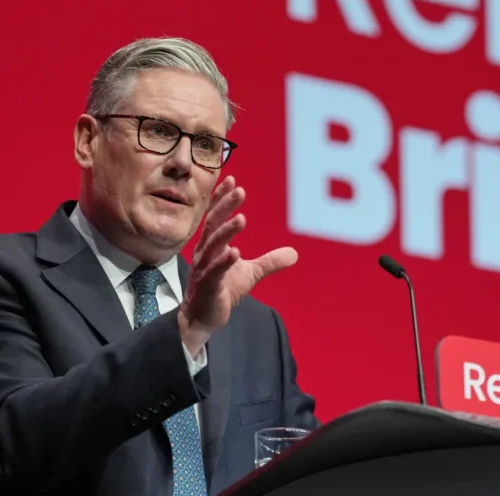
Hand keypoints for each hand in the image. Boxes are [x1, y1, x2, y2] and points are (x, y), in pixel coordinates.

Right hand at [178, 176, 297, 354]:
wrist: (205, 318)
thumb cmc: (222, 291)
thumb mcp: (251, 273)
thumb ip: (269, 261)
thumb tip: (295, 253)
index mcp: (212, 246)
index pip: (215, 216)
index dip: (222, 198)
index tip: (231, 179)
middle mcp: (205, 253)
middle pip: (214, 224)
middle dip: (225, 206)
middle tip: (239, 190)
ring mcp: (204, 269)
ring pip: (213, 246)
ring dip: (227, 231)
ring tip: (241, 218)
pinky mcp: (207, 287)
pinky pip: (214, 272)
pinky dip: (223, 261)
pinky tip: (234, 252)